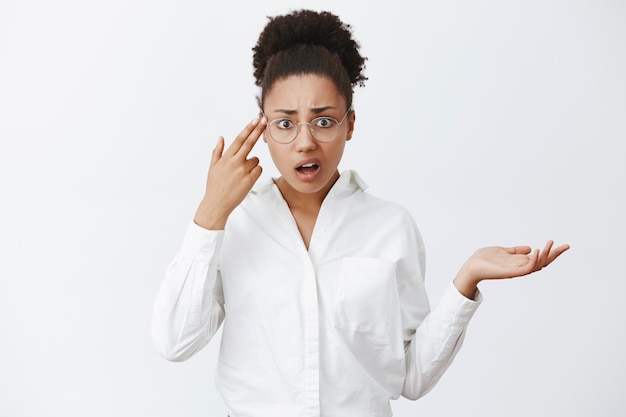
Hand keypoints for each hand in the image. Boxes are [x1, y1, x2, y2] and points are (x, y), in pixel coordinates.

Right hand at [194, 116, 266, 229]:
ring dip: (252, 164)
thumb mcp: (213, 167)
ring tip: (242, 174)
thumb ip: (218, 152)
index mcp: (226, 158)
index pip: (239, 139)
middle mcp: (235, 162)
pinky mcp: (249, 181)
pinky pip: (258, 170)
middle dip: (258, 130)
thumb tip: (221, 138)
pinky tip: (246, 179)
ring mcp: (242, 171)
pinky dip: (255, 172)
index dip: (248, 128)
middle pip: (249, 142)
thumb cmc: (215, 186)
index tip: (255, 120)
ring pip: (256, 160)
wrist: (217, 204)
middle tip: (264, 120)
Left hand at [453, 240, 569, 298]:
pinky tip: (537, 250)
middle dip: (555, 254)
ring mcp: (517, 270)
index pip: (540, 257)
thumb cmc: (485, 259)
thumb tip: (529, 248)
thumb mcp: (503, 251)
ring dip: (546, 254)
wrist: (472, 266)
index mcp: (520, 262)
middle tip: (567, 246)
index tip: (563, 245)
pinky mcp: (511, 272)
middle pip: (543, 262)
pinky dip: (534, 260)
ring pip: (537, 264)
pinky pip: (527, 268)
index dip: (552, 252)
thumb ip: (516, 251)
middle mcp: (521, 267)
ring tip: (551, 244)